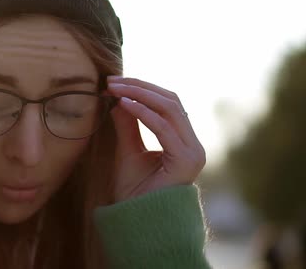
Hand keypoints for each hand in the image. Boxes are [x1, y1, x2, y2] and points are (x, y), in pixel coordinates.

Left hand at [106, 76, 205, 201]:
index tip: (113, 83)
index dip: (142, 89)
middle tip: (112, 81)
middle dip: (140, 87)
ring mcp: (193, 152)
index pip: (167, 103)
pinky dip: (144, 112)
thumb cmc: (134, 192)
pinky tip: (124, 104)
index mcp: (183, 141)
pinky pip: (164, 128)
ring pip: (170, 109)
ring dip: (140, 94)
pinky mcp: (186, 160)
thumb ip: (127, 125)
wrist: (138, 222)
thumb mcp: (128, 151)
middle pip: (171, 101)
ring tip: (115, 89)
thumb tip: (119, 98)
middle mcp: (193, 144)